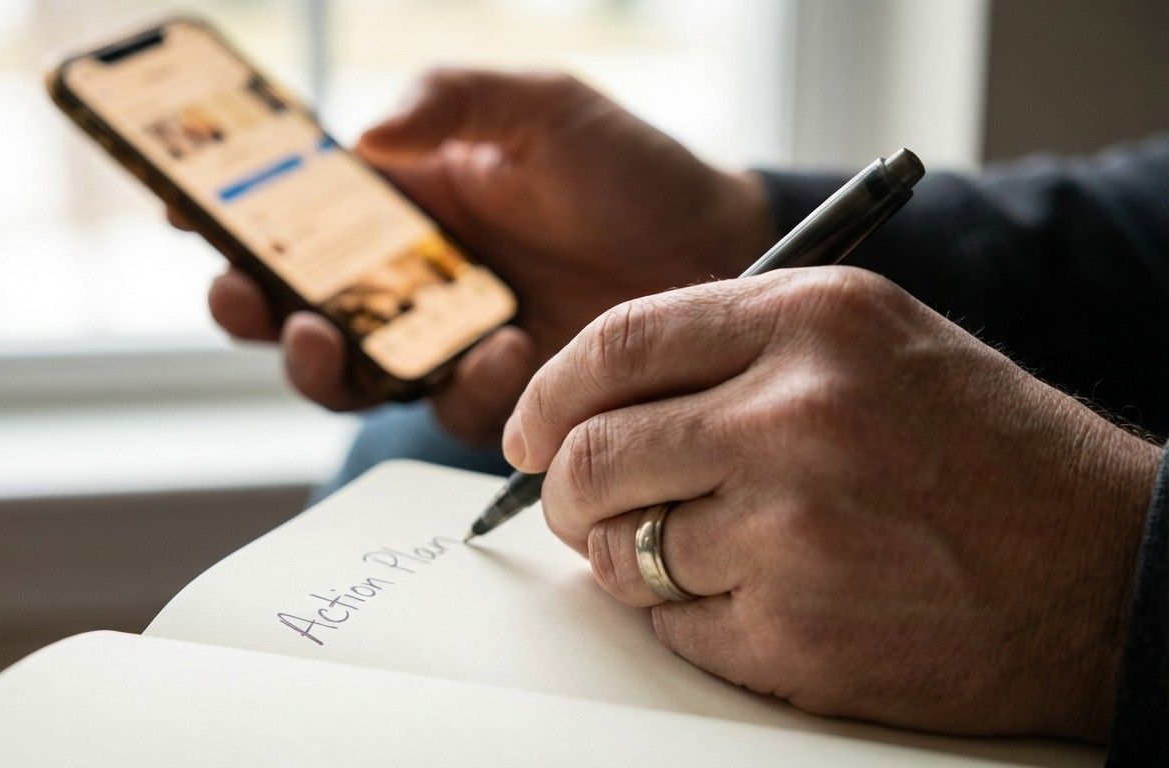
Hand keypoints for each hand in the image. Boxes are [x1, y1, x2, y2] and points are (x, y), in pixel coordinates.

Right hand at [182, 69, 772, 443]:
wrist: (722, 250)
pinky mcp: (500, 394)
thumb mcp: (542, 107)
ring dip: (319, 363)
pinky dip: (460, 385)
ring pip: (349, 375)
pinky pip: (449, 407)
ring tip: (327, 336)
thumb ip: (451, 103)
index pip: (298, 212)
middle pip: (296, 307)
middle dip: (250, 308)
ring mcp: (451, 342)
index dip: (234, 213)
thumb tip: (361, 137)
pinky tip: (500, 349)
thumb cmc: (633, 169)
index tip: (185, 209)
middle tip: (244, 296)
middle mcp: (414, 280)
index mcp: (407, 203)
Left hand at [504, 266, 1159, 739]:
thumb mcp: (871, 342)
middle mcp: (797, 415)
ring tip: (685, 552)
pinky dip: (685, 618)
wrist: (1101, 565)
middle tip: (574, 505)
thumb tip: (587, 400)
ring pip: (620, 548)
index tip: (526, 429)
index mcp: (812, 323)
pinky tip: (750, 598)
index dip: (548, 392)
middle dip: (562, 489)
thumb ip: (733, 349)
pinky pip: (671, 626)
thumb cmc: (984, 452)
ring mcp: (793, 528)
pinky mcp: (797, 631)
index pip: (618, 344)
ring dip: (626, 557)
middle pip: (593, 452)